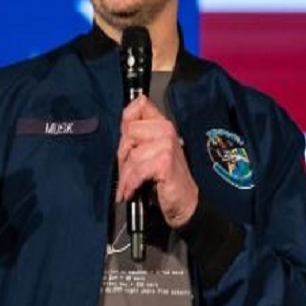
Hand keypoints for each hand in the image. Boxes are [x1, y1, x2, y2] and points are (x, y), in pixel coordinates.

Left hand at [116, 95, 197, 228]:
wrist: (184, 200)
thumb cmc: (165, 177)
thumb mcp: (151, 152)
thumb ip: (137, 138)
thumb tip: (121, 130)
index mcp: (162, 124)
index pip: (139, 105)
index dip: (126, 120)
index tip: (124, 139)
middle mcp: (166, 129)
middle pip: (128, 132)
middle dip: (122, 156)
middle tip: (125, 172)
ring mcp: (167, 144)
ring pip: (131, 155)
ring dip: (125, 175)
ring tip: (127, 185)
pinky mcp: (165, 161)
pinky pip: (137, 170)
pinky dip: (131, 183)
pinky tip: (131, 191)